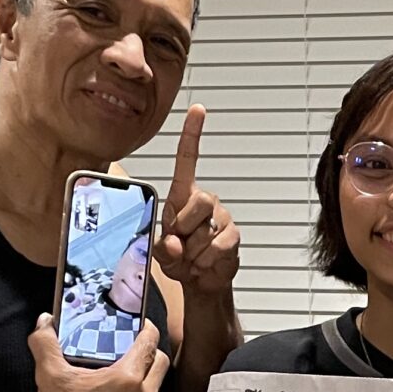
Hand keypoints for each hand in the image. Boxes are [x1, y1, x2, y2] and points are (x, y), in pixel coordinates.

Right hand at [28, 315, 169, 391]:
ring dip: (146, 376)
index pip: (149, 343)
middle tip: (135, 348)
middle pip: (160, 362)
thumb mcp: (50, 375)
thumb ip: (45, 343)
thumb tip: (44, 321)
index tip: (143, 325)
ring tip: (126, 373)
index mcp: (127, 377)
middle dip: (150, 351)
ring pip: (157, 385)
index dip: (147, 330)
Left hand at [154, 104, 239, 295]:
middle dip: (185, 226)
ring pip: (206, 229)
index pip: (188, 160)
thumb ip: (161, 246)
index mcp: (183, 196)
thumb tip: (175, 242)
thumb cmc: (179, 259)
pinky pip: (218, 246)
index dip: (192, 135)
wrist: (200, 282)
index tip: (198, 110)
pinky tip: (203, 264)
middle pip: (199, 200)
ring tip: (191, 257)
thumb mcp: (159, 252)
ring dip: (193, 250)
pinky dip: (205, 260)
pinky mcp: (233, 237)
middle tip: (180, 243)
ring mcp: (221, 218)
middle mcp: (205, 202)